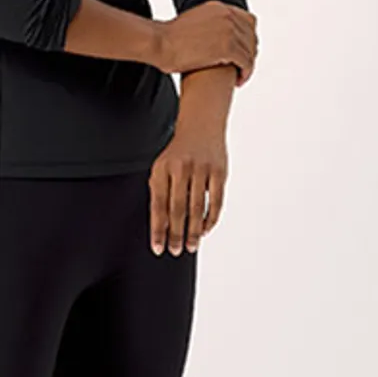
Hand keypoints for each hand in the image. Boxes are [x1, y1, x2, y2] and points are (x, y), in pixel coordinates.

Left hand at [147, 109, 228, 254]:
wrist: (201, 125)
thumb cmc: (178, 153)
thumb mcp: (162, 168)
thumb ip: (160, 194)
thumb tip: (161, 227)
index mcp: (162, 169)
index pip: (158, 205)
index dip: (158, 229)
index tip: (158, 247)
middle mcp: (181, 169)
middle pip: (177, 209)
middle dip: (176, 234)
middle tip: (175, 250)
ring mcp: (201, 170)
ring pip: (197, 208)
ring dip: (193, 231)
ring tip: (191, 246)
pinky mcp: (219, 172)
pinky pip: (216, 201)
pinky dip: (210, 219)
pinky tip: (205, 229)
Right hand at [154, 1, 257, 86]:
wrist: (159, 42)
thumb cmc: (168, 38)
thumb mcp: (192, 21)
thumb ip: (206, 24)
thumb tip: (209, 34)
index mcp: (219, 8)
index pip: (247, 20)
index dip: (248, 37)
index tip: (243, 51)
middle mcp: (227, 16)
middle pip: (251, 35)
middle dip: (250, 52)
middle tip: (243, 67)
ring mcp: (229, 31)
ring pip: (250, 50)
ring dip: (248, 65)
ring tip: (241, 76)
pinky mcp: (228, 47)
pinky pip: (246, 62)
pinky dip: (246, 72)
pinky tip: (238, 81)